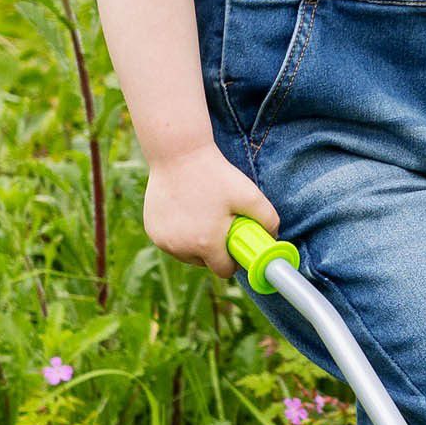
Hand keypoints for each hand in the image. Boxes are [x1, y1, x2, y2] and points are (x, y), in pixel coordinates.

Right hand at [142, 139, 280, 278]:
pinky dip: (179, 234)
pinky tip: (185, 212)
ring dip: (195, 244)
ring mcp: (163, 240)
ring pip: (186, 254)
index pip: (224, 271)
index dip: (233, 260)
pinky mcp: (152, 230)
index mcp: (206, 244)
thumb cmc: (215, 174)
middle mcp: (181, 248)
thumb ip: (269, 219)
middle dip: (214, 250)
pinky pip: (171, 242)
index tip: (236, 244)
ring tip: (203, 216)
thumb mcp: (250, 194)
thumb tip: (273, 237)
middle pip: (204, 263)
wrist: (178, 153)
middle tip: (220, 224)